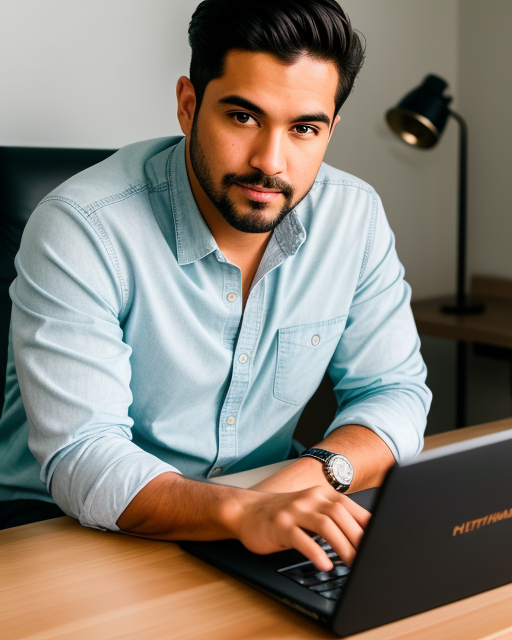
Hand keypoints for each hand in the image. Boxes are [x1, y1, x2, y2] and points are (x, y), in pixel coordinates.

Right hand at [233, 485, 370, 570]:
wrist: (246, 512)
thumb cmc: (283, 516)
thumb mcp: (310, 512)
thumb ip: (332, 519)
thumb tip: (363, 537)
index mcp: (320, 495)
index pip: (349, 507)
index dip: (366, 523)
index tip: (380, 541)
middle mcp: (309, 498)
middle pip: (340, 515)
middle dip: (358, 537)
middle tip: (369, 557)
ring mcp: (294, 510)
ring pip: (324, 524)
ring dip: (342, 545)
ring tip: (353, 562)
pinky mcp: (280, 525)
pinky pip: (301, 538)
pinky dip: (315, 552)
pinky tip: (325, 564)